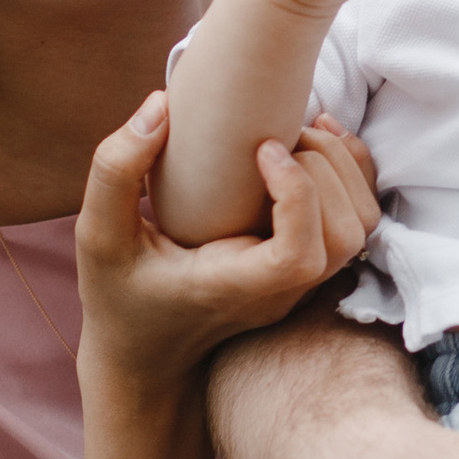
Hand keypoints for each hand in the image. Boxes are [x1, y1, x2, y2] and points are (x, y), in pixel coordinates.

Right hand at [77, 96, 381, 388]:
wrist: (145, 353)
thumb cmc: (119, 294)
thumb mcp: (97, 235)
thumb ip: (117, 170)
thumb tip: (162, 105)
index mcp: (235, 287)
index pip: (299, 255)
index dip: (298, 194)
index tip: (263, 148)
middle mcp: (281, 292)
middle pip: (345, 236)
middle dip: (323, 168)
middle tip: (274, 135)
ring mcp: (301, 284)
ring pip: (360, 228)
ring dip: (341, 168)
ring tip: (294, 133)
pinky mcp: (308, 268)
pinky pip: (356, 221)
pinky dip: (349, 175)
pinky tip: (311, 141)